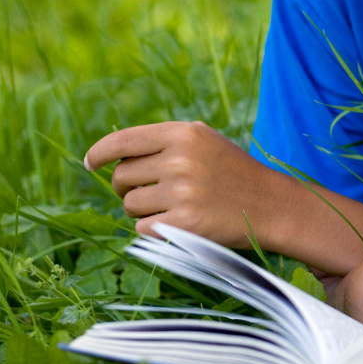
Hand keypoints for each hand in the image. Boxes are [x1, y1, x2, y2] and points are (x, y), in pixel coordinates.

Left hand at [85, 121, 279, 246]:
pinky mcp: (184, 224)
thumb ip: (163, 143)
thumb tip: (111, 157)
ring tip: (173, 207)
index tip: (90, 164)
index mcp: (184, 133)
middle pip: (122, 177)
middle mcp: (181, 159)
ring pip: (130, 205)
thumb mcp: (204, 142)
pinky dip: (154, 230)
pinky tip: (180, 223)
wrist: (272, 205)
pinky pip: (142, 229)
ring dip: (142, 211)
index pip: (123, 141)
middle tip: (152, 193)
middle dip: (128, 188)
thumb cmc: (232, 173)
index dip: (99, 153)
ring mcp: (183, 192)